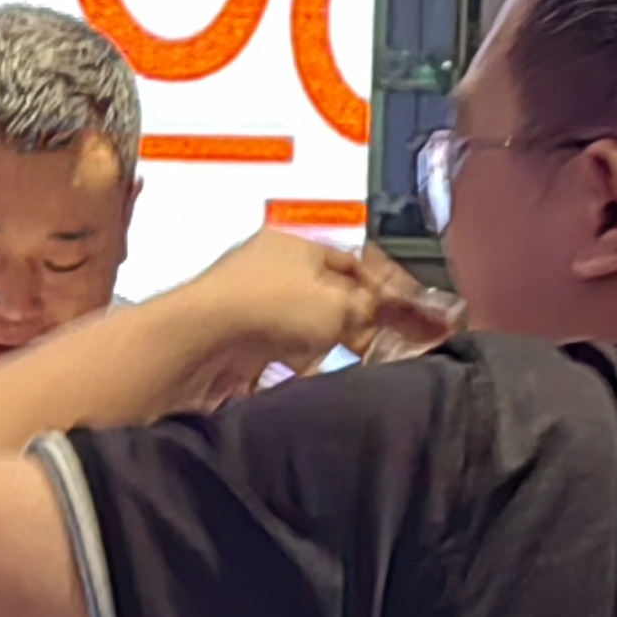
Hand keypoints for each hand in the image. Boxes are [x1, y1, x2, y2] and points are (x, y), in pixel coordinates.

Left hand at [170, 233, 461, 403]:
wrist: (199, 342)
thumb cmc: (266, 308)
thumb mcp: (339, 304)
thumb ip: (372, 308)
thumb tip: (390, 315)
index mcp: (298, 244)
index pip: (358, 263)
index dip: (391, 290)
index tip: (417, 315)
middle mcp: (273, 267)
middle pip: (332, 295)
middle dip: (360, 321)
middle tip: (387, 343)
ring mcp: (253, 303)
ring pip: (308, 325)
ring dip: (329, 345)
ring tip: (349, 360)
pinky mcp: (237, 338)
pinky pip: (282, 351)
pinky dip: (300, 362)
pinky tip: (308, 372)